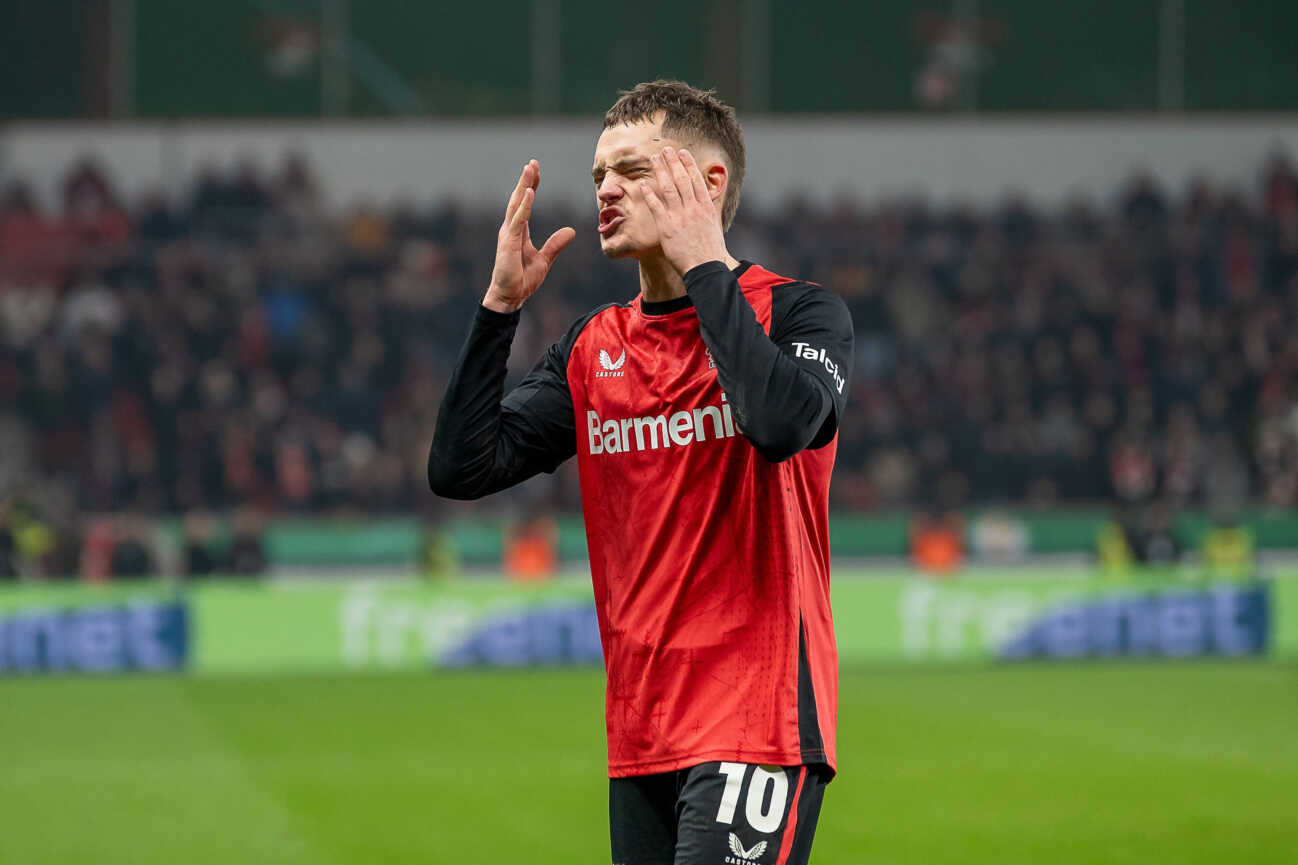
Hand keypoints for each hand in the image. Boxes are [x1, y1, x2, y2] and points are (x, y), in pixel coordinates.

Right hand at [484, 160, 575, 312]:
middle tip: (533, 163)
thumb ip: (555, 244)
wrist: (511, 296)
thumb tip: (571, 231)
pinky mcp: (508, 242)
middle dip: (526, 180)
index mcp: (518, 231)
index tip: (536, 171)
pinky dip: (524, 206)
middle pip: (519, 199)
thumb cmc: (522, 279)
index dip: (531, 186)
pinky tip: (529, 193)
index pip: (525, 203)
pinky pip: (518, 220)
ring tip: (529, 169)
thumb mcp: (544, 259)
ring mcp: (508, 234)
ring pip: (517, 205)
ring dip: (523, 186)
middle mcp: (511, 228)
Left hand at [639, 147, 728, 274]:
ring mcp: (679, 216)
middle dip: (673, 162)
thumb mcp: (714, 227)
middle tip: (665, 149)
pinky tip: (643, 184)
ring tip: (654, 159)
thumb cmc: (711, 252)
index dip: (688, 164)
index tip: (682, 153)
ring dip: (660, 171)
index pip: (696, 180)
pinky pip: (656, 206)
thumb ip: (708, 213)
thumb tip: (707, 204)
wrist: (705, 268)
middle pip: (681, 179)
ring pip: (668, 188)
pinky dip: (649, 194)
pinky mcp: (667, 227)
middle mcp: (693, 208)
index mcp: (706, 207)